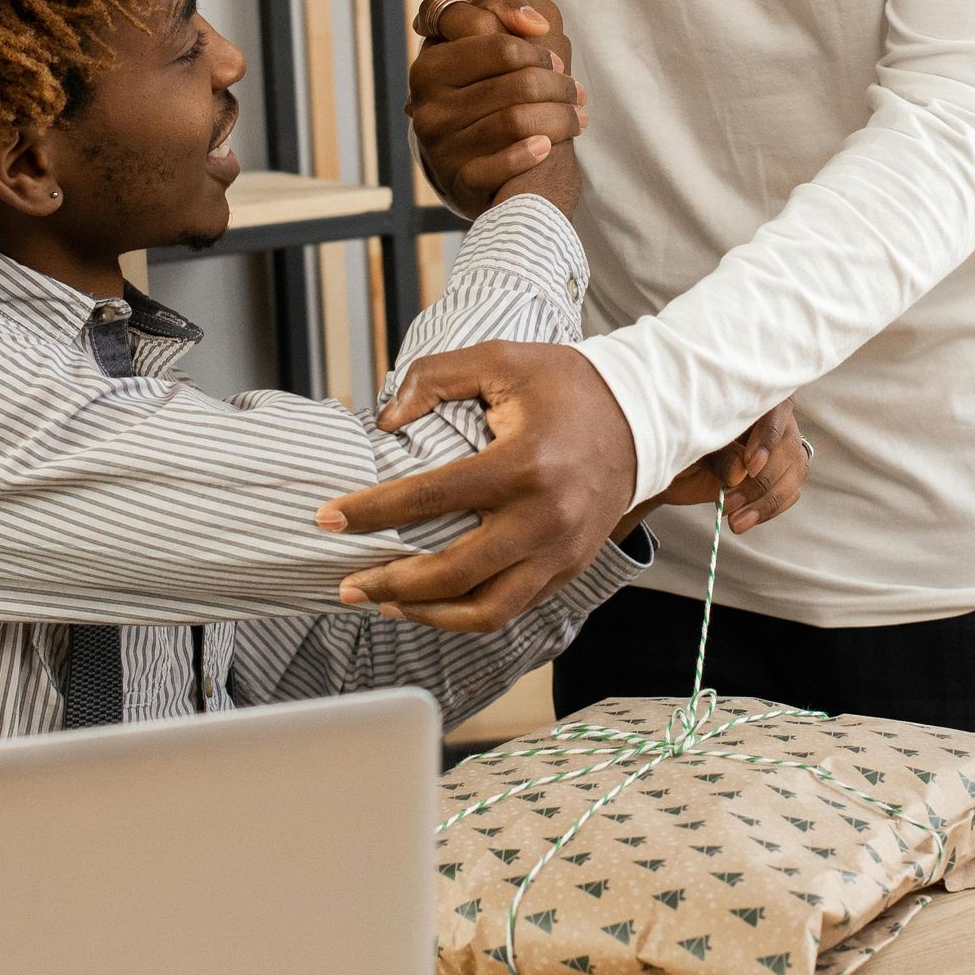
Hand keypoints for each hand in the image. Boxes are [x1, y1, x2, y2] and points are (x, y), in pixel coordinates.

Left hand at [314, 341, 635, 630]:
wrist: (645, 415)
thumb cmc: (568, 385)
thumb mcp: (499, 359)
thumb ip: (433, 378)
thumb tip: (385, 420)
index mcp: (522, 464)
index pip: (429, 498)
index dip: (370, 512)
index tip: (329, 520)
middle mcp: (543, 518)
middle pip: (452, 574)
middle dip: (390, 584)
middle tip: (347, 584)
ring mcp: (561, 551)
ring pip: (485, 610)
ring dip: (427, 615)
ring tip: (384, 605)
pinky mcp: (571, 568)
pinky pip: (513, 607)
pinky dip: (466, 613)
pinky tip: (431, 603)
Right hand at [408, 0, 586, 217]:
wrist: (479, 160)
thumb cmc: (487, 88)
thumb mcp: (484, 36)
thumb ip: (500, 5)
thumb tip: (534, 24)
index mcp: (432, 64)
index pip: (496, 40)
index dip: (535, 47)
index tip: (555, 58)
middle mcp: (427, 103)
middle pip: (518, 80)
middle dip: (558, 84)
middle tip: (575, 91)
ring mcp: (439, 144)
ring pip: (516, 120)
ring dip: (561, 118)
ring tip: (576, 118)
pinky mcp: (456, 180)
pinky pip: (501, 165)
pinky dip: (530, 154)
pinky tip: (546, 148)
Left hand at [655, 400, 808, 536]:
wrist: (673, 468)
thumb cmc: (679, 445)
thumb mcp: (689, 447)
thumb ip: (716, 455)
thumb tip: (740, 472)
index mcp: (750, 401)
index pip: (776, 411)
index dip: (767, 439)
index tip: (750, 466)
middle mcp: (773, 420)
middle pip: (787, 447)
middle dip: (760, 481)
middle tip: (728, 504)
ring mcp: (780, 448)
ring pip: (793, 472)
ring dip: (766, 501)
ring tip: (735, 522)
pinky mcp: (781, 475)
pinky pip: (789, 492)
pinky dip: (769, 509)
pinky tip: (746, 520)